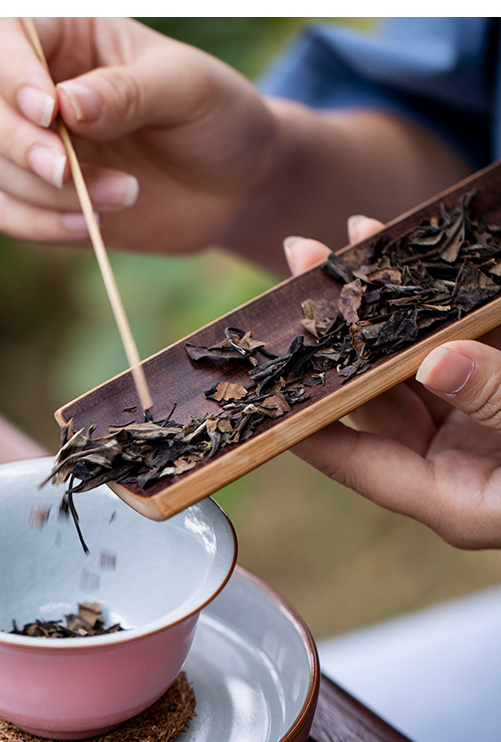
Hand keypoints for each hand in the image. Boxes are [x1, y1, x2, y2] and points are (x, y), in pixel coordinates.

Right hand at [0, 18, 276, 253]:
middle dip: (19, 144)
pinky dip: (39, 225)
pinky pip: (6, 213)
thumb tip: (66, 105)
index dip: (12, 72)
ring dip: (47, 192)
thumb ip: (128, 91)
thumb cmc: (217, 118)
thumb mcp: (187, 88)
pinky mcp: (44, 201)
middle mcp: (40, 87)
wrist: (236, 187)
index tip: (48, 111)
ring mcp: (37, 146)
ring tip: (125, 194)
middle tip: (66, 171)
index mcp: (70, 35)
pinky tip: (87, 226)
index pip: (4, 37)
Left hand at [284, 216, 500, 548]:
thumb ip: (499, 400)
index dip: (307, 413)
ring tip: (351, 243)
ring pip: (410, 361)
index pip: (358, 459)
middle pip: (375, 397)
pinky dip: (437, 306)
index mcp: (449, 499)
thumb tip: (436, 360)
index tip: (265, 370)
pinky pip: (457, 344)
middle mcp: (451, 463)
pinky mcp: (498, 387)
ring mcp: (474, 422)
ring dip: (384, 306)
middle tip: (302, 270)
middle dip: (340, 332)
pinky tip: (417, 262)